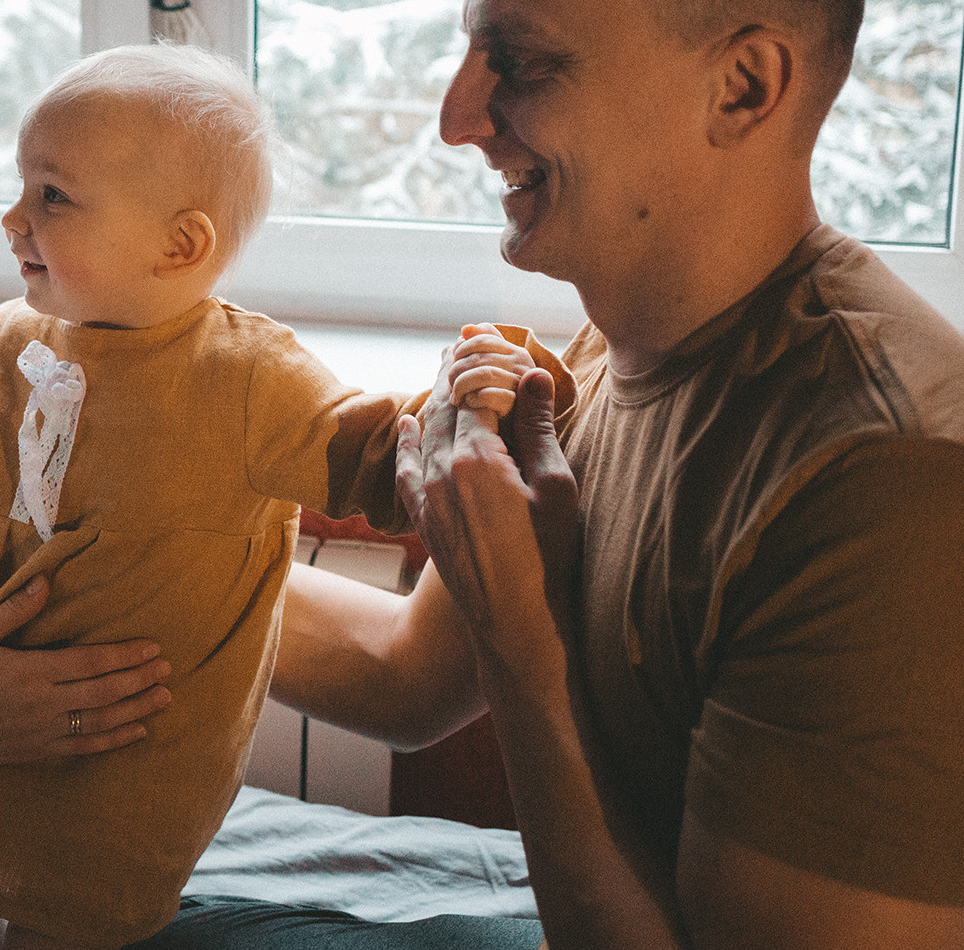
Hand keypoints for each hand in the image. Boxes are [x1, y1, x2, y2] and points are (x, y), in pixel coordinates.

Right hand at [0, 576, 172, 777]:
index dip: (125, 655)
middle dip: (139, 680)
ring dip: (136, 710)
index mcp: (31, 672)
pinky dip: (113, 741)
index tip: (153, 648)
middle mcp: (44, 705)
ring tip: (163, 698)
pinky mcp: (36, 752)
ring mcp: (42, 732)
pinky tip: (135, 733)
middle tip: (168, 670)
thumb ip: (15, 610)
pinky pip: (84, 748)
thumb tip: (45, 580)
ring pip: (101, 723)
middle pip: (104, 693)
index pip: (91, 663)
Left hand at [396, 367, 581, 651]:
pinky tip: (408, 424)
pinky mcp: (422, 519)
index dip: (485, 364)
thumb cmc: (549, 558)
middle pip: (446, 407)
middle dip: (455, 374)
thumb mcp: (556, 488)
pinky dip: (408, 442)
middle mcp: (442, 470)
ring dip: (435, 401)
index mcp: (478, 457)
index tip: (488, 338)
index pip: (476, 393)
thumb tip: (532, 375)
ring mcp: (427, 496)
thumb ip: (539, 428)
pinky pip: (407, 469)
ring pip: (425, 433)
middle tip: (461, 343)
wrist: (515, 625)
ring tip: (443, 373)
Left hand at [444, 323, 536, 425]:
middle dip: (459, 369)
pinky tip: (469, 404)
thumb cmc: (497, 408)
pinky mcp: (518, 414)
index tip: (456, 362)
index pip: (484, 338)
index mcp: (518, 355)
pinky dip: (475, 398)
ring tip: (457, 398)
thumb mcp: (492, 374)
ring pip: (485, 372)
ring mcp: (523, 391)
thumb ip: (483, 350)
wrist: (513, 442)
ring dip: (463, 384)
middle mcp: (525, 368)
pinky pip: (492, 395)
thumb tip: (466, 329)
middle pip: (482, 355)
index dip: (464, 348)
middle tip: (452, 386)